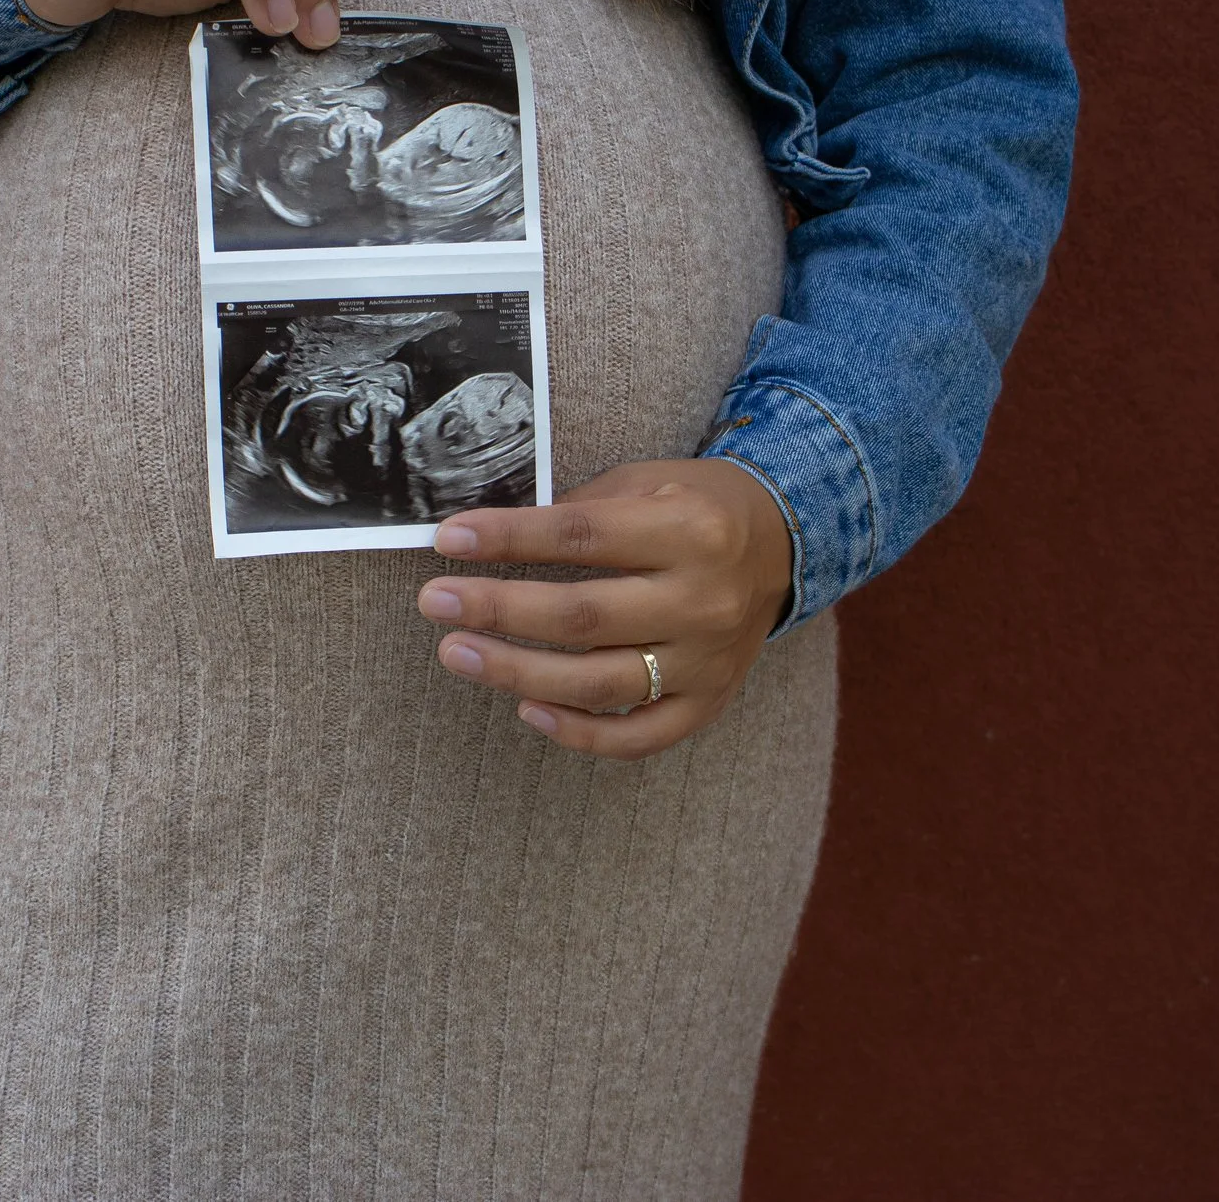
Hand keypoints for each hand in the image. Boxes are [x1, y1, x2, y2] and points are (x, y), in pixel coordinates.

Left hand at [416, 459, 796, 759]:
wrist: (783, 546)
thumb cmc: (695, 506)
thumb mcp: (646, 482)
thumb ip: (578, 511)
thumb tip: (486, 537)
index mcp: (688, 530)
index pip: (581, 536)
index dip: (509, 539)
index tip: (449, 539)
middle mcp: (701, 599)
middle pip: (582, 616)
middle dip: (497, 609)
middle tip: (434, 601)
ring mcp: (706, 661)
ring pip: (598, 683)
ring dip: (516, 671)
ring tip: (456, 652)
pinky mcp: (707, 703)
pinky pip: (636, 736)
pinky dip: (578, 733)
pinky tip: (526, 710)